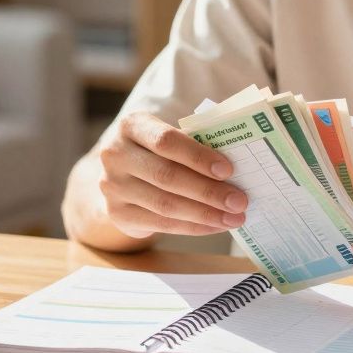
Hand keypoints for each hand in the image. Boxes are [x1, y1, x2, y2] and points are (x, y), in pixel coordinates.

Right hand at [96, 111, 247, 238]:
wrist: (122, 174)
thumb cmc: (158, 150)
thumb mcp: (169, 136)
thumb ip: (196, 141)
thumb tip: (236, 162)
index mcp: (132, 125)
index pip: (166, 141)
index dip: (198, 156)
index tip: (229, 170)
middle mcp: (116, 154)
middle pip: (167, 176)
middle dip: (208, 191)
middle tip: (240, 201)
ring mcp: (113, 186)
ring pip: (165, 204)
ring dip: (205, 214)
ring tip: (234, 217)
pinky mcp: (118, 214)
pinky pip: (161, 224)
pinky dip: (193, 227)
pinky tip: (215, 226)